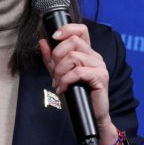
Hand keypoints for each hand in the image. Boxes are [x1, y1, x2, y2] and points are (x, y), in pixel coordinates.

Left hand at [38, 24, 118, 144]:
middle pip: (73, 41)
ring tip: (59, 83)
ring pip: (74, 56)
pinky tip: (64, 88)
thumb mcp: (59, 74)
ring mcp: (99, 66)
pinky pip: (78, 71)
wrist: (88, 115)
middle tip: (55, 72)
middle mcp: (94, 56)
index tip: (54, 37)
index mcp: (86, 52)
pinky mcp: (101, 77)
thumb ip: (51, 59)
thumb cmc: (76, 94)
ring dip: (60, 71)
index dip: (67, 29)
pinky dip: (66, 80)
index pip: (81, 30)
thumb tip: (42, 42)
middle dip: (57, 56)